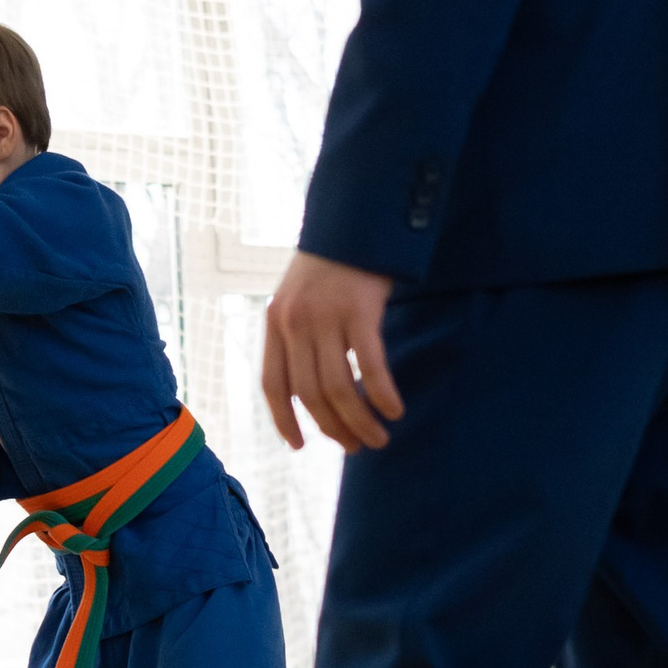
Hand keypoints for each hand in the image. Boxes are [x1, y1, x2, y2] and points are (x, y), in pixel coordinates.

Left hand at [261, 254, 402, 453]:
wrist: (355, 220)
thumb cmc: (332, 263)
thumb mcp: (299, 296)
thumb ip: (298, 334)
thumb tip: (311, 387)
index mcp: (275, 322)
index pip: (273, 385)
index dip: (284, 420)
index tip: (299, 446)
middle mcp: (295, 322)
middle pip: (310, 394)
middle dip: (333, 429)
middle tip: (356, 447)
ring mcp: (326, 316)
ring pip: (339, 388)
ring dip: (359, 421)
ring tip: (377, 439)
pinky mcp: (360, 310)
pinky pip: (371, 366)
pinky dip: (382, 394)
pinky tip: (394, 410)